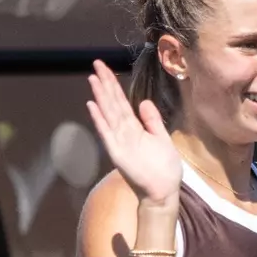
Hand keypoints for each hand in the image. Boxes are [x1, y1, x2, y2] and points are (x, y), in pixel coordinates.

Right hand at [84, 60, 181, 208]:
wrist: (164, 191)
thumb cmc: (164, 169)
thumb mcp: (161, 139)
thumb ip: (152, 121)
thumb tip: (144, 102)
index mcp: (134, 128)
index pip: (121, 102)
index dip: (113, 85)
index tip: (105, 68)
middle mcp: (124, 132)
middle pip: (112, 103)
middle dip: (105, 84)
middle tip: (96, 64)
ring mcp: (120, 142)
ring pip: (108, 114)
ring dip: (100, 97)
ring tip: (93, 79)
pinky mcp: (118, 153)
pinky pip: (107, 134)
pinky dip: (99, 120)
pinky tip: (92, 106)